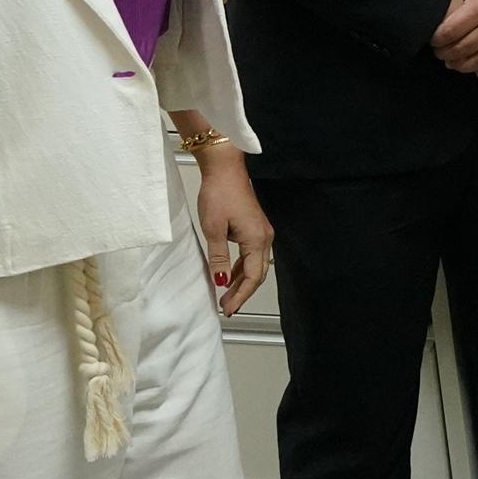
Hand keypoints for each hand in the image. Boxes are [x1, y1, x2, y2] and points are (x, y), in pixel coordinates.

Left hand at [192, 146, 272, 317]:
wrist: (225, 169)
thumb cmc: (219, 193)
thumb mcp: (213, 229)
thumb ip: (218, 258)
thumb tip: (220, 281)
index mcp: (257, 240)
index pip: (251, 277)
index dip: (240, 296)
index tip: (229, 309)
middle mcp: (264, 237)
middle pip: (257, 274)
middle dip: (242, 292)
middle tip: (227, 307)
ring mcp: (261, 232)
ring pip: (254, 265)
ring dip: (241, 281)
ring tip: (226, 295)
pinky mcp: (255, 228)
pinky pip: (251, 255)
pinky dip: (241, 268)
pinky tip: (229, 275)